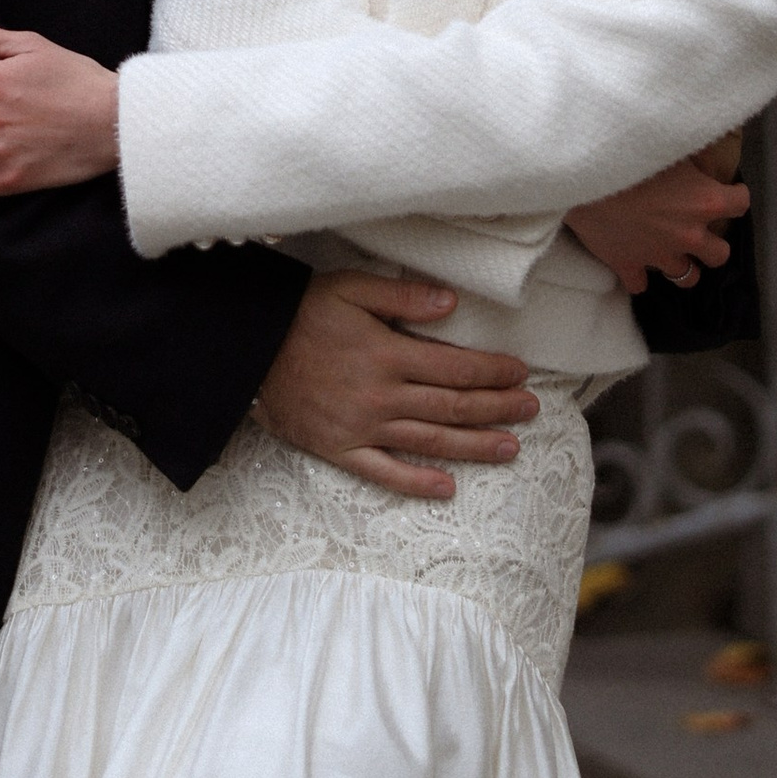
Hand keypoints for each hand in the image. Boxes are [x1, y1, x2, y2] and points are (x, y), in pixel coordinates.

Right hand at [256, 273, 539, 505]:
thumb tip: (451, 304)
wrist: (245, 350)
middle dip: (497, 408)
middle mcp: (380, 396)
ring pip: (430, 442)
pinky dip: (417, 483)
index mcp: (387, 353)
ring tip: (510, 448)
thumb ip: (401, 296)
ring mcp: (361, 428)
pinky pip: (385, 473)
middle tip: (531, 410)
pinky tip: (447, 488)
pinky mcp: (339, 450)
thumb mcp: (350, 288)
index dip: (493, 371)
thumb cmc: (299, 312)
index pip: (455, 367)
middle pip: (452, 407)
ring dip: (475, 446)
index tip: (521, 372)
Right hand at [564, 154, 750, 297]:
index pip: (742, 204)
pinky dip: (638, 275)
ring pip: (688, 278)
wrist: (584, 173)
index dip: (735, 197)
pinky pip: (640, 285)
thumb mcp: (670, 143)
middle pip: (720, 254)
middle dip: (712, 243)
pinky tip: (633, 263)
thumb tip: (704, 153)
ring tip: (671, 252)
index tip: (726, 192)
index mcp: (706, 201)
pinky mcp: (629, 266)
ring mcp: (660, 256)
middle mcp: (690, 234)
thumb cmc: (629, 151)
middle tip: (697, 229)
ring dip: (683, 266)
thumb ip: (693, 156)